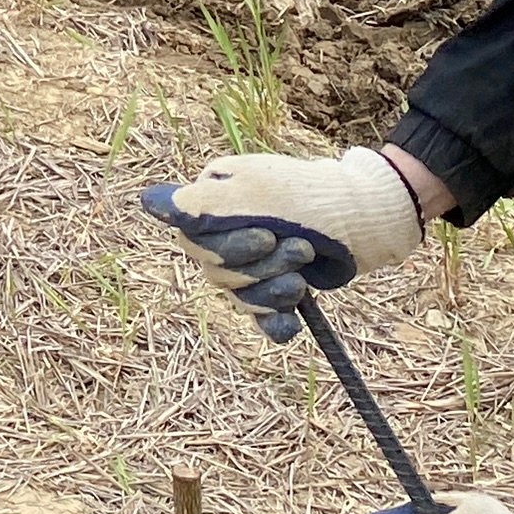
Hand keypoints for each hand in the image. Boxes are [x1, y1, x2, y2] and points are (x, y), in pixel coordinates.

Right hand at [140, 146, 423, 337]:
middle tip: (297, 248)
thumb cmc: (311, 198)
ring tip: (303, 276)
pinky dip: (274, 322)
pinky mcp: (273, 288)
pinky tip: (291, 321)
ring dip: (272, 290)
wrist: (367, 220)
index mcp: (212, 199)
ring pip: (238, 294)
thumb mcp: (255, 191)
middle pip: (215, 268)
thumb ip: (200, 201)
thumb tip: (146, 203)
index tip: (265, 237)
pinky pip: (258, 318)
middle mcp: (223, 230)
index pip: (193, 237)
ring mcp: (249, 261)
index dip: (227, 246)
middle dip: (259, 266)